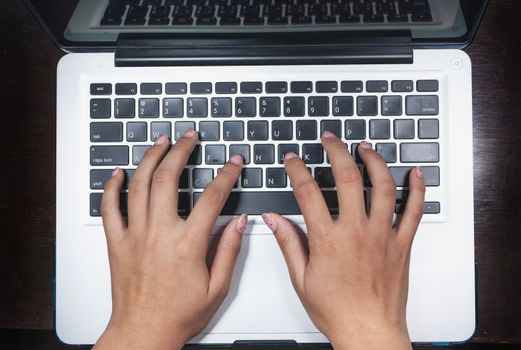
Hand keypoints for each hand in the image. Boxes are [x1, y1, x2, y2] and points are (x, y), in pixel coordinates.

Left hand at [94, 131, 246, 349]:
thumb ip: (230, 250)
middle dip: (181, 151)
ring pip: (140, 185)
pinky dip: (112, 187)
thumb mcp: (217, 287)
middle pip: (169, 179)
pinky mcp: (117, 243)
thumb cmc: (179, 315)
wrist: (143, 332)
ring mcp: (135, 235)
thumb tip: (239, 222)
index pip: (212, 198)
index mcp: (187, 245)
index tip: (234, 163)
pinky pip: (109, 208)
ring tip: (160, 141)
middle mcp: (159, 234)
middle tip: (189, 137)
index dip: (226, 175)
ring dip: (151, 158)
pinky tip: (119, 172)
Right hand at [262, 132, 424, 349]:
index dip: (297, 170)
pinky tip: (415, 173)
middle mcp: (356, 231)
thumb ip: (288, 243)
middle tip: (330, 139)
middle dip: (337, 151)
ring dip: (374, 161)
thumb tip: (273, 219)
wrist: (369, 332)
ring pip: (383, 186)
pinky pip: (414, 211)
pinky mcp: (402, 244)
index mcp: (328, 239)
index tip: (293, 160)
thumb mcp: (301, 278)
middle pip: (348, 178)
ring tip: (366, 147)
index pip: (308, 192)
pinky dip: (417, 189)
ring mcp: (382, 235)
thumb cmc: (336, 310)